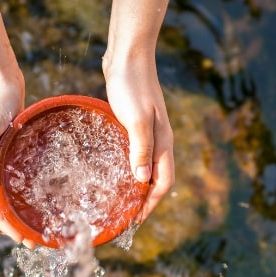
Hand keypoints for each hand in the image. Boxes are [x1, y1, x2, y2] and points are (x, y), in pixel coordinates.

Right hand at [0, 69, 29, 244]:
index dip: (3, 223)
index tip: (20, 239)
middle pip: (0, 203)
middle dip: (15, 224)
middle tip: (36, 240)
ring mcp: (0, 157)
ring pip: (10, 191)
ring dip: (21, 209)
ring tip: (40, 223)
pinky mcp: (12, 148)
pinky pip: (19, 175)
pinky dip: (28, 188)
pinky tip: (44, 192)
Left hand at [104, 55, 174, 220]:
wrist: (128, 55)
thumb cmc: (131, 85)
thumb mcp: (136, 119)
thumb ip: (140, 149)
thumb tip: (142, 181)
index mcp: (162, 142)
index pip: (163, 183)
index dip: (151, 204)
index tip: (135, 221)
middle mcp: (159, 140)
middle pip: (157, 179)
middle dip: (144, 201)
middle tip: (125, 217)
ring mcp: (148, 132)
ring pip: (146, 167)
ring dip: (136, 186)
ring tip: (119, 201)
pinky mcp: (134, 124)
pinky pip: (135, 154)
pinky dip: (128, 168)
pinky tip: (112, 171)